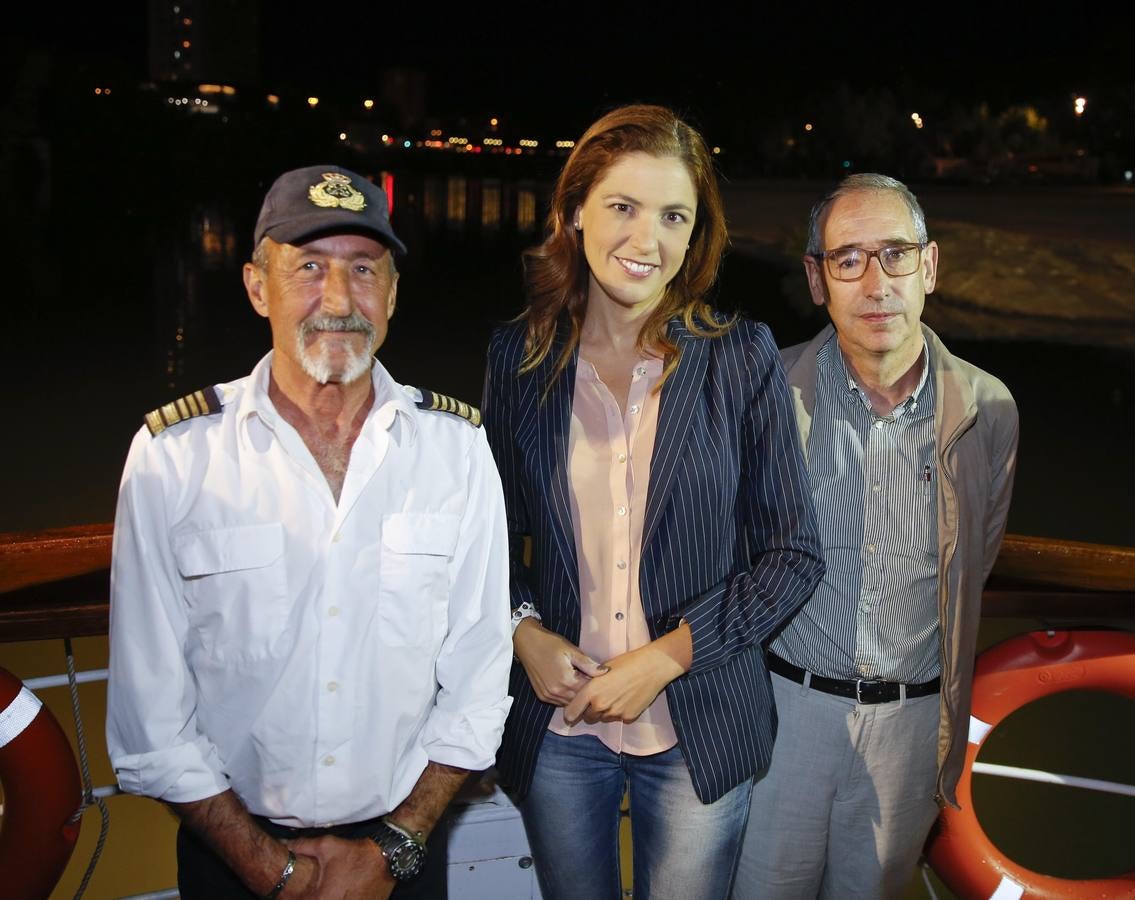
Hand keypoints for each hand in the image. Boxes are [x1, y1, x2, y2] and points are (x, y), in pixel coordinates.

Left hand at [284, 835, 393, 898]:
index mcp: (322, 898)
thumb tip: (285, 845)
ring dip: (330, 898)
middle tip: (317, 890)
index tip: (300, 894)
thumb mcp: (326, 845)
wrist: (385, 857)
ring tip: (332, 890)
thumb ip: (302, 846)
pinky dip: (344, 899)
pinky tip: (345, 892)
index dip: (299, 899)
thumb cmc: (355, 853)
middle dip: (315, 898)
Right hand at [513, 618, 607, 705]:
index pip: (588, 691)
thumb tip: (605, 672)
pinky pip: (559, 702)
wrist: (526, 642)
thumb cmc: (550, 643)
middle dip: (587, 692)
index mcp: (566, 680)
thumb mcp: (572, 650)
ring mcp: (548, 696)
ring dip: (576, 696)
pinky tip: (569, 684)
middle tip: (590, 680)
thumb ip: (588, 664)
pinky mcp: (542, 696)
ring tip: (580, 681)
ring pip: (569, 703)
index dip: (596, 685)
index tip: (601, 679)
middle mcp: (556, 692)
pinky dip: (566, 696)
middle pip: (579, 700)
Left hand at [563, 642, 685, 725]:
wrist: (652, 668)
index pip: (572, 712)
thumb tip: (584, 691)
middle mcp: (601, 705)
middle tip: (598, 700)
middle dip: (589, 711)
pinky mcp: (628, 718)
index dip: (570, 713)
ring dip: (604, 712)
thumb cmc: (627, 663)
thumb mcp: (603, 669)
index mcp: (591, 691)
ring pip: (603, 718)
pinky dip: (619, 712)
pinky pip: (618, 718)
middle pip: (588, 717)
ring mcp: (615, 714)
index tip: (571, 713)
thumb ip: (591, 683)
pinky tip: (626, 699)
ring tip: (615, 697)